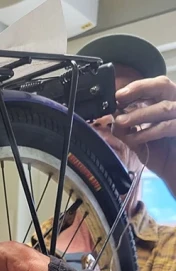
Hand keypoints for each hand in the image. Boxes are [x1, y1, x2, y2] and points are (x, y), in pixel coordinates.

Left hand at [114, 76, 175, 195]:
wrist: (175, 173)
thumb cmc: (162, 156)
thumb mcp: (139, 141)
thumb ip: (127, 128)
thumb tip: (113, 117)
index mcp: (166, 103)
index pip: (153, 87)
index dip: (135, 88)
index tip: (117, 95)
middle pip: (162, 85)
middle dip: (139, 89)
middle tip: (119, 97)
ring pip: (163, 107)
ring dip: (139, 114)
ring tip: (121, 121)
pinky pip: (167, 126)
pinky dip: (149, 132)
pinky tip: (135, 138)